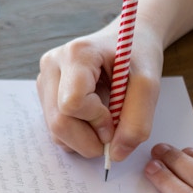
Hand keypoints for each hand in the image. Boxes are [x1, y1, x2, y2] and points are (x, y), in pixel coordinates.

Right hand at [36, 22, 164, 161]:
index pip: (72, 103)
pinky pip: (54, 128)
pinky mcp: (44, 94)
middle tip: (112, 134)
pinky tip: (92, 120)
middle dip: (89, 139)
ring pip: (54, 130)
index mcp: (76, 54)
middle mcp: (52, 65)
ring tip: (104, 123)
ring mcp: (44, 80)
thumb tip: (116, 154)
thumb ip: (137, 120)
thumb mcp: (149, 84)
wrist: (129, 39)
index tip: (116, 118)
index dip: (96, 120)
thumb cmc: (138, 56)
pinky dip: (76, 135)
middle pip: (59, 122)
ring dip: (83, 139)